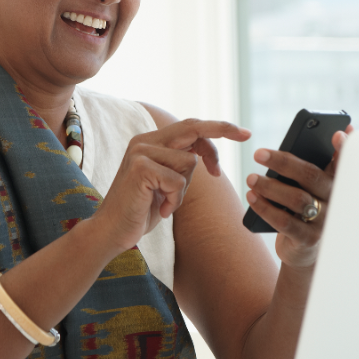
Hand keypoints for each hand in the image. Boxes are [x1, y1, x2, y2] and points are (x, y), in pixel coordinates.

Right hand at [93, 119, 250, 251]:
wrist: (112, 231)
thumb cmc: (141, 211)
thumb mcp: (165, 183)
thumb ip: (179, 165)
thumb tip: (204, 153)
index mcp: (150, 142)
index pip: (189, 127)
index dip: (216, 129)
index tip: (242, 133)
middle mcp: (144, 141)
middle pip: (192, 127)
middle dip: (222, 129)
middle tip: (246, 134)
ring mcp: (141, 152)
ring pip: (189, 163)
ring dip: (184, 190)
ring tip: (166, 203)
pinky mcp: (140, 168)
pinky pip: (178, 181)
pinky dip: (175, 200)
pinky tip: (161, 210)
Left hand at [245, 126, 353, 267]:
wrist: (304, 250)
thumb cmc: (303, 210)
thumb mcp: (308, 189)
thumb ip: (303, 169)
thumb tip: (281, 151)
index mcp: (336, 182)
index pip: (343, 162)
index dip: (343, 148)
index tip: (337, 132)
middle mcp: (335, 201)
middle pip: (311, 176)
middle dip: (284, 163)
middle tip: (259, 154)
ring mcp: (324, 222)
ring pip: (297, 199)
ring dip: (270, 187)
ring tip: (251, 179)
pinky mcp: (309, 239)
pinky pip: (285, 222)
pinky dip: (265, 208)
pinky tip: (251, 197)